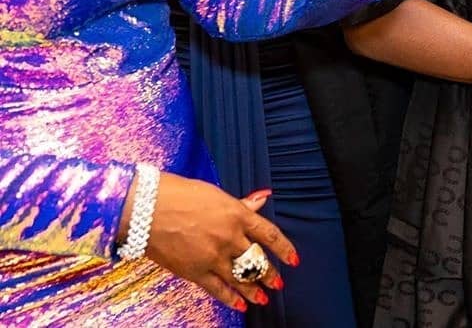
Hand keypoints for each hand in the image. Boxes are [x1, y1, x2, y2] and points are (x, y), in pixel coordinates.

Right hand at [142, 174, 293, 311]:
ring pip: (242, 278)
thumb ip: (242, 204)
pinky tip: (241, 305)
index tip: (293, 259)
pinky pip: (219, 290)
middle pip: (257, 260)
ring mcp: (214, 256)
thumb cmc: (183, 195)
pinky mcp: (196, 272)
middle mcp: (230, 238)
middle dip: (270, 274)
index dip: (284, 248)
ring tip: (265, 299)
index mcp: (238, 215)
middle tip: (279, 283)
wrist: (149, 209)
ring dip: (255, 289)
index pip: (269, 234)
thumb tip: (264, 198)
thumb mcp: (218, 195)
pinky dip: (232, 298)